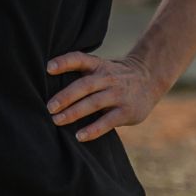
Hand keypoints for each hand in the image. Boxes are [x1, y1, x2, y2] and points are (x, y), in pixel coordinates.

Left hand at [44, 51, 160, 141]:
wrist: (148, 79)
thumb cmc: (113, 76)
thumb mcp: (100, 68)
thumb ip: (80, 73)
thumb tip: (47, 83)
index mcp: (98, 65)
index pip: (79, 59)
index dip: (64, 62)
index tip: (48, 68)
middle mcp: (107, 78)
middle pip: (84, 85)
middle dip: (66, 96)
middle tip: (49, 107)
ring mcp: (118, 95)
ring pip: (94, 103)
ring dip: (74, 113)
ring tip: (57, 120)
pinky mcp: (126, 112)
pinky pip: (108, 122)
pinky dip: (93, 129)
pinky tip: (79, 136)